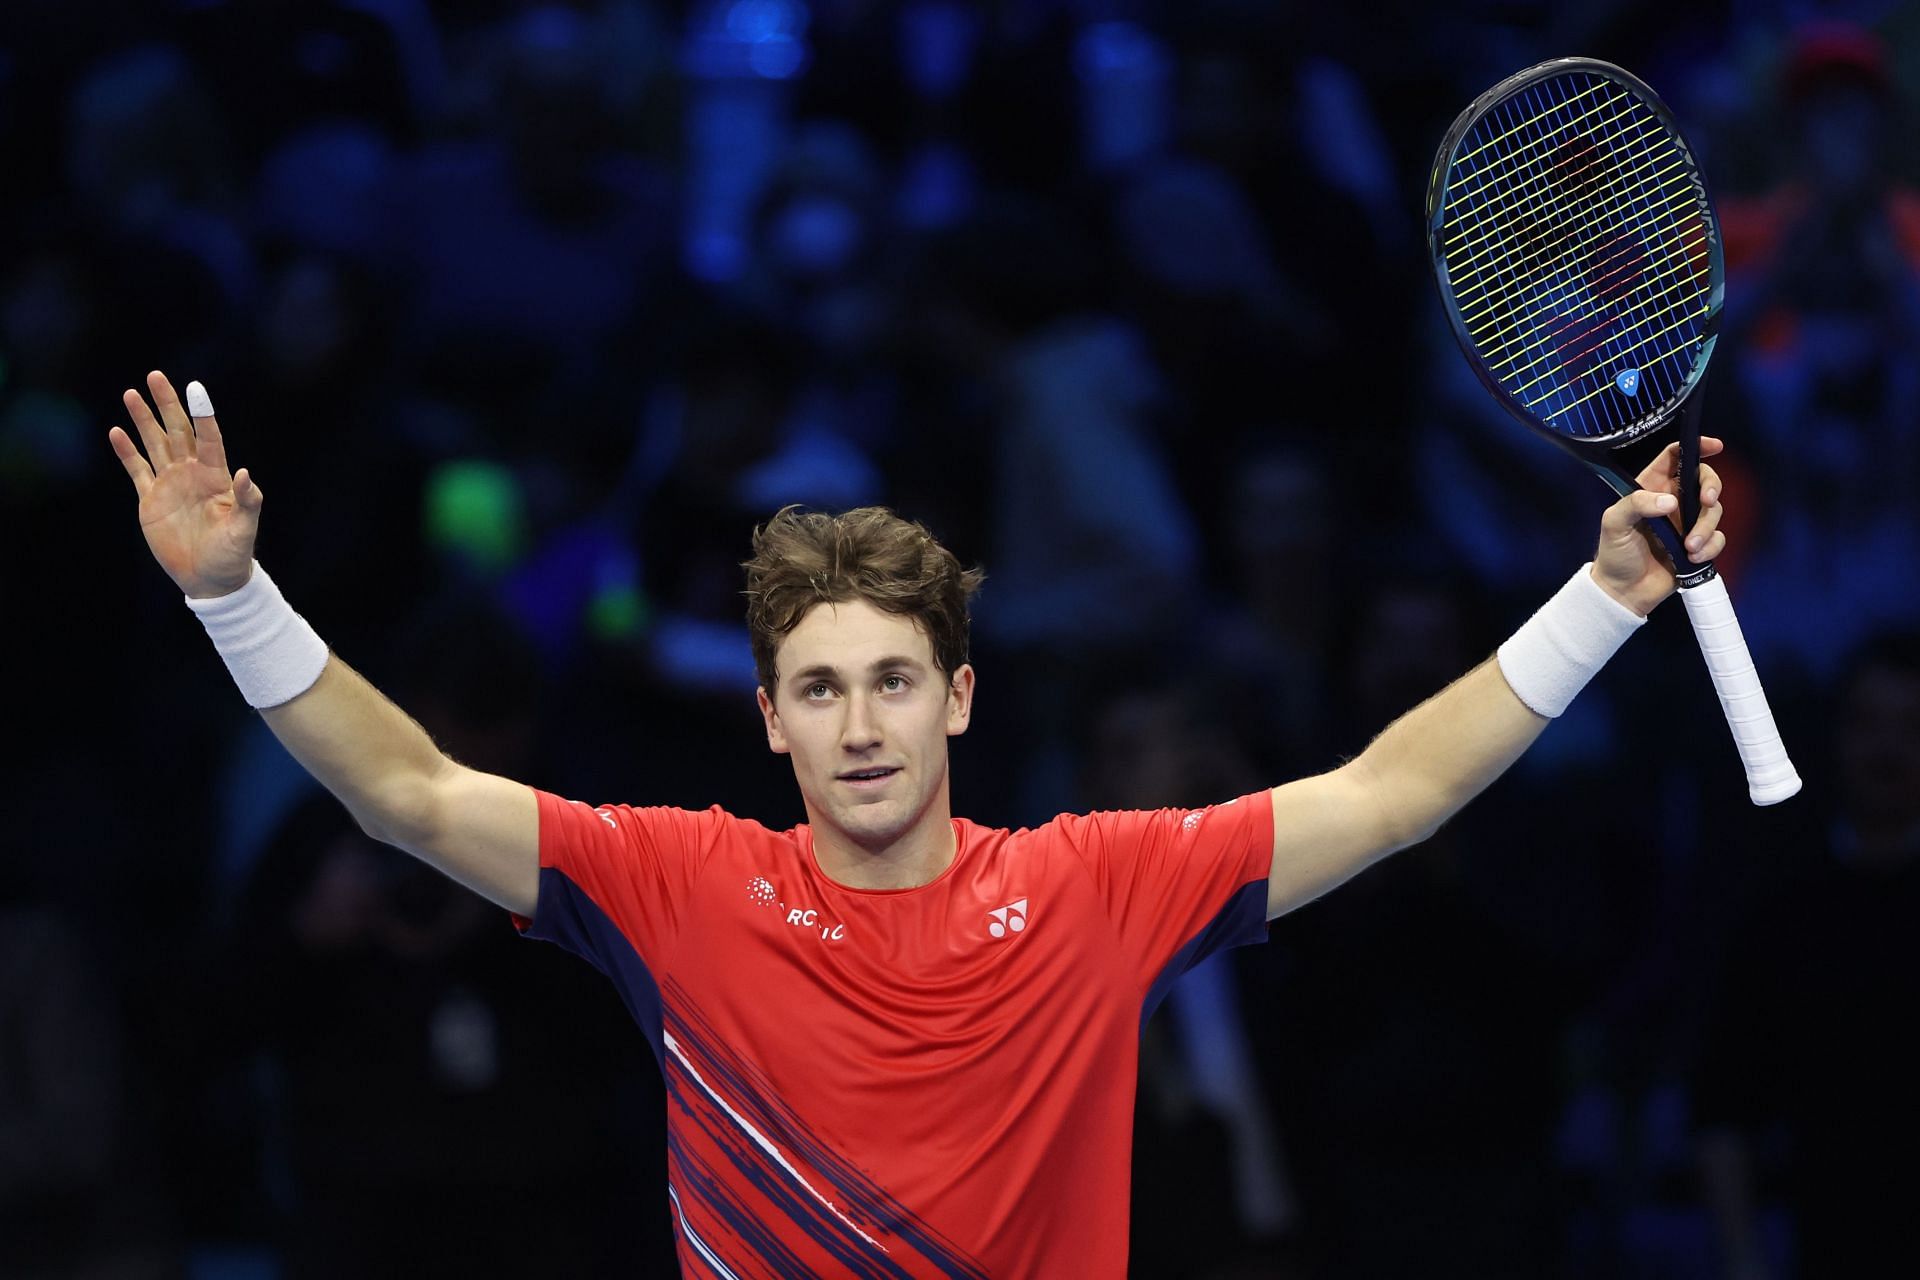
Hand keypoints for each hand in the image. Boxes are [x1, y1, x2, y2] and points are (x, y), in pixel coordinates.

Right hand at [108, 371, 260, 598]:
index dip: (201, 413)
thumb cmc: (233, 556)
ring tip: (132, 393)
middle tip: (155, 376)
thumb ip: (248, 502)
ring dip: (143, 420)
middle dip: (166, 404)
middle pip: (177, 432)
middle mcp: (192, 474)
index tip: (194, 387)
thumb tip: (244, 473)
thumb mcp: (244, 530)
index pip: (209, 437)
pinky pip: (136, 470)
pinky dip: (126, 452)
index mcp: (217, 477)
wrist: (211, 580)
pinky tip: (116, 431)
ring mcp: (170, 484)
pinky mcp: (150, 500)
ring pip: (155, 444)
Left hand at [1591, 436, 1725, 615]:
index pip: (1675, 457)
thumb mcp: (1614, 523)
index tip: (1714, 446)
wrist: (1624, 591)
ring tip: (1689, 547)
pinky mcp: (1698, 545)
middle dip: (1711, 487)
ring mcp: (1687, 523)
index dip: (1695, 446)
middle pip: (1704, 480)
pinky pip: (1718, 538)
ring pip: (1714, 511)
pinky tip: (1692, 558)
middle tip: (1706, 501)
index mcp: (1651, 487)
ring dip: (1706, 527)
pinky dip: (1710, 547)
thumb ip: (1637, 504)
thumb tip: (1670, 502)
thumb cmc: (1614, 553)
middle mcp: (1672, 501)